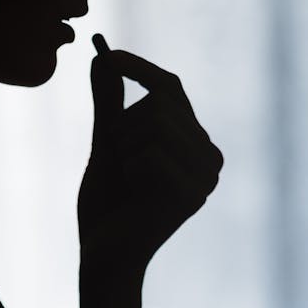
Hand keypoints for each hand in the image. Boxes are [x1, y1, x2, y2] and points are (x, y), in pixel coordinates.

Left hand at [78, 49, 222, 271]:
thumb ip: (108, 101)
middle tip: (117, 156)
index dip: (139, 67)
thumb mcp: (106, 142)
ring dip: (124, 146)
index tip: (107, 55)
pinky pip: (150, 154)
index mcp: (192, 138)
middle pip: (161, 101)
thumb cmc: (107, 200)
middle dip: (122, 124)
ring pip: (156, 121)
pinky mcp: (193, 194)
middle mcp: (208, 153)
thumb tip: (99, 58)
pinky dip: (128, 169)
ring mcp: (205, 175)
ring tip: (126, 176)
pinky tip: (133, 194)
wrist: (104, 252)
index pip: (170, 87)